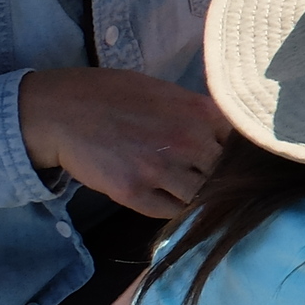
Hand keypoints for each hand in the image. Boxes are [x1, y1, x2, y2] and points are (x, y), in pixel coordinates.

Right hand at [19, 67, 229, 218]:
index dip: (238, 159)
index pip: (241, 147)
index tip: (233, 166)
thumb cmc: (115, 95)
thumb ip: (200, 114)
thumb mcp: (168, 93)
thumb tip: (225, 136)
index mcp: (202, 113)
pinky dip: (173, 209)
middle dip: (221, 181)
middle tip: (213, 186)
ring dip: (197, 198)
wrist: (62, 110)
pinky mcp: (132, 192)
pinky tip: (167, 199)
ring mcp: (160, 169)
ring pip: (199, 197)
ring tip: (188, 194)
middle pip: (224, 175)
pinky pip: (169, 212)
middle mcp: (188, 141)